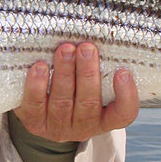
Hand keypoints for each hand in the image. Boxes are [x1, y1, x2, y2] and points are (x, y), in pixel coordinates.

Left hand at [13, 42, 138, 141]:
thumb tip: (100, 34)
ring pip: (62, 102)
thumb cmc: (76, 91)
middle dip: (87, 73)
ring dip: (64, 73)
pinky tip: (40, 67)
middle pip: (89, 103)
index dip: (126, 96)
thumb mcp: (93, 85)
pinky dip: (37, 86)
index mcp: (105, 119)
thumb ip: (101, 68)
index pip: (123, 114)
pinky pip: (35, 105)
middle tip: (87, 48)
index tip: (123, 72)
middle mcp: (84, 126)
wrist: (42, 112)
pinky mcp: (34, 122)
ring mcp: (58, 127)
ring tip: (65, 50)